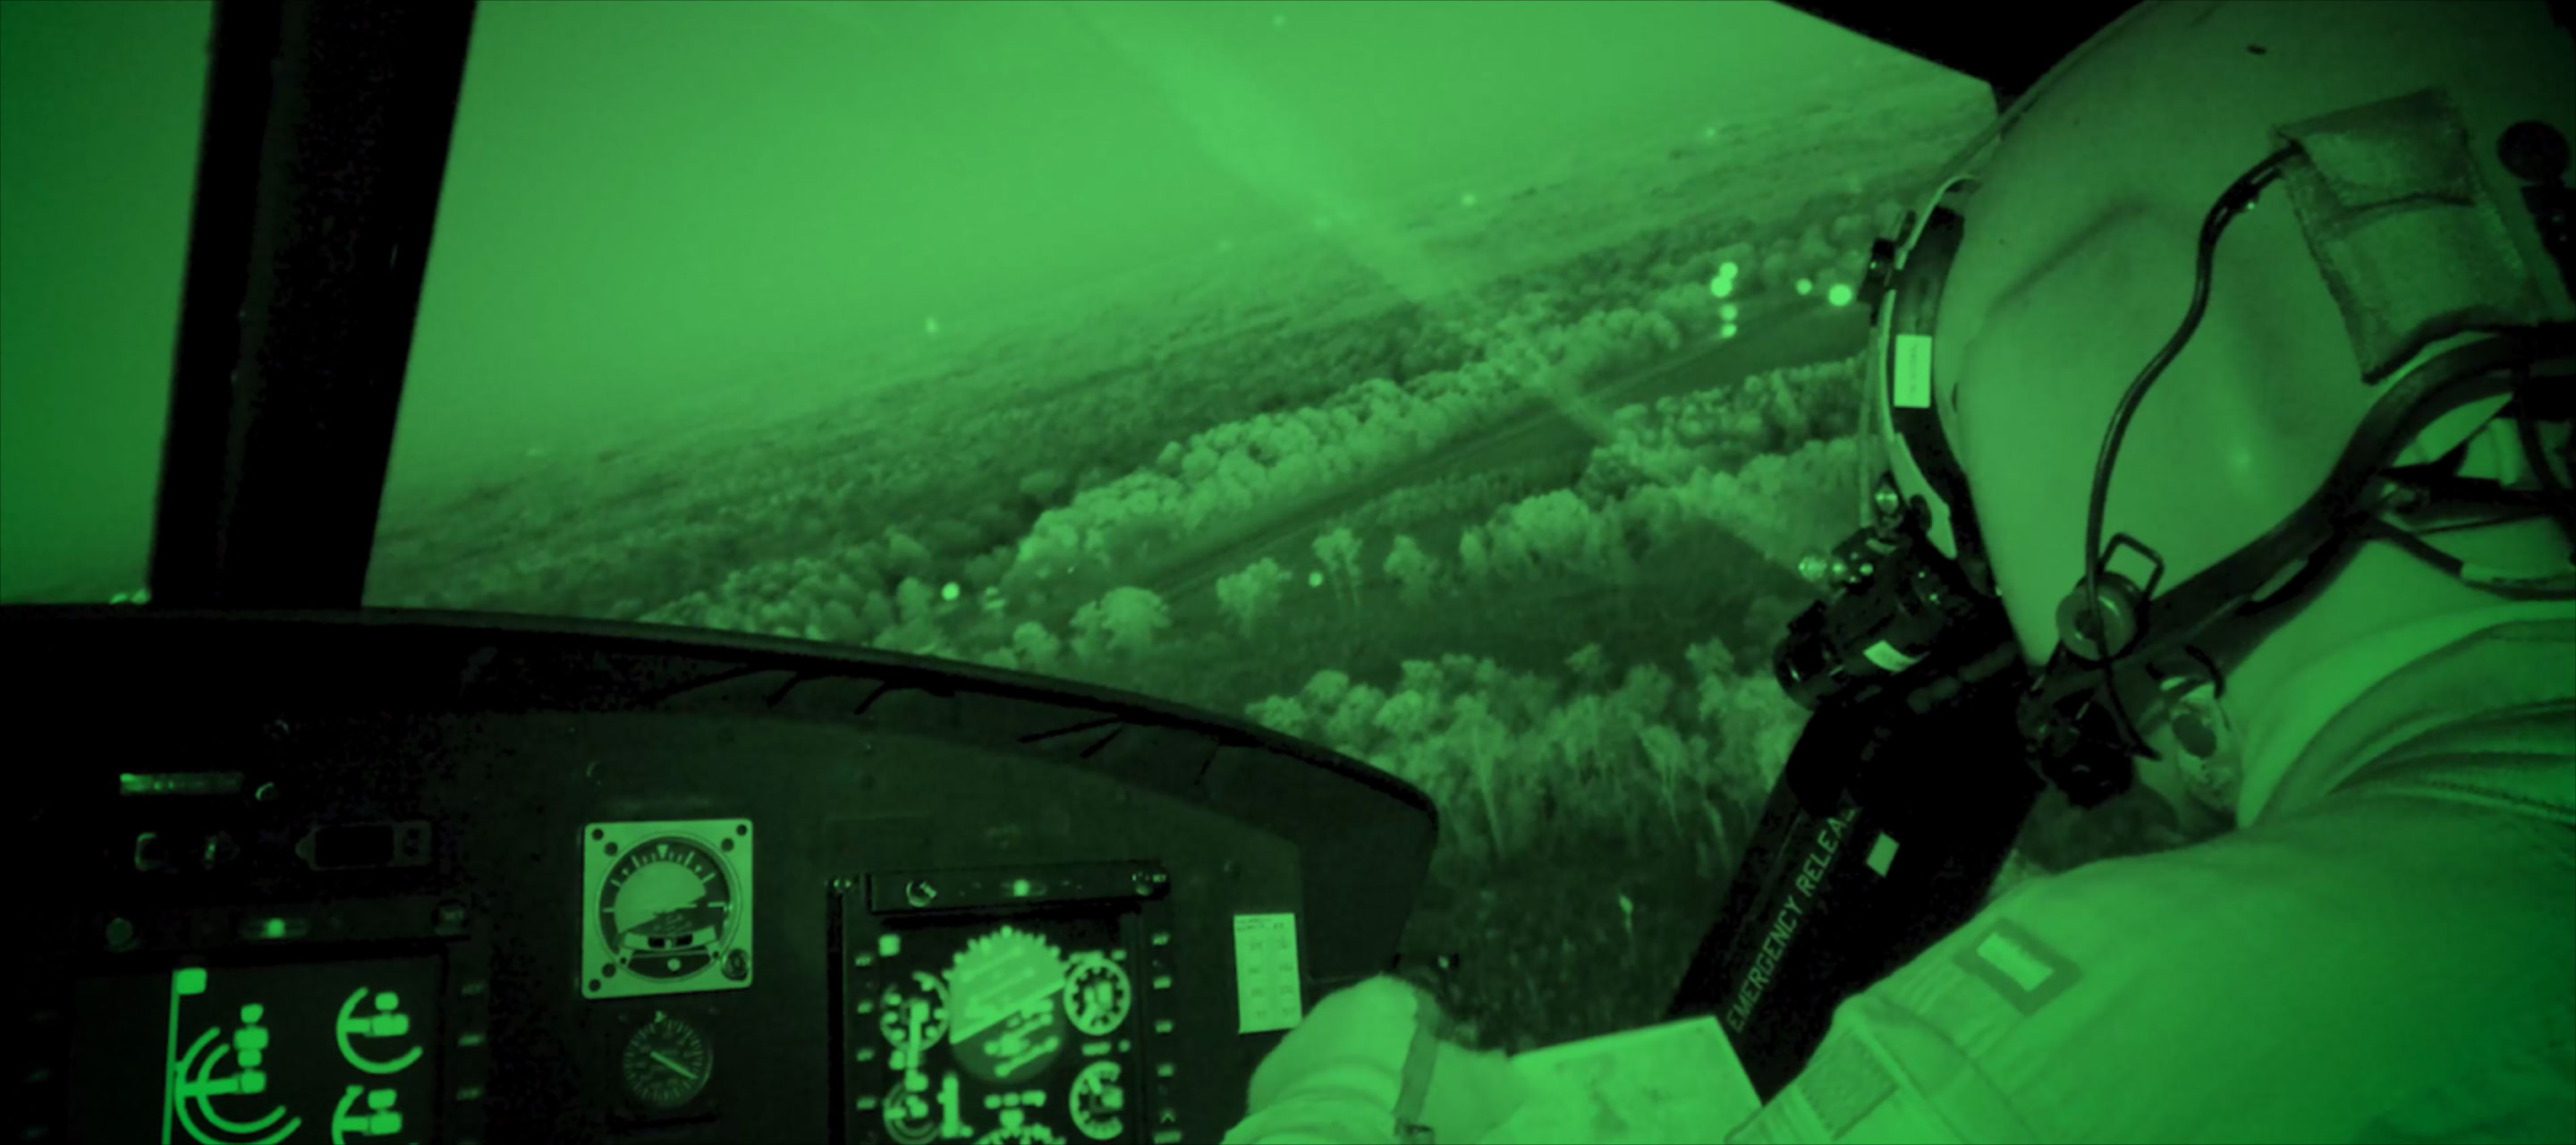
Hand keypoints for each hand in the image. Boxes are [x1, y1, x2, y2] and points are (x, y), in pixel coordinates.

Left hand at [1229, 977, 1527, 1144]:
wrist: (1337, 1141)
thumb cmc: (1416, 1106)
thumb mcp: (1477, 1092)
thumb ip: (1495, 1077)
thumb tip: (1503, 1072)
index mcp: (1386, 996)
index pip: (1421, 1014)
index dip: (1440, 1051)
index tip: (1449, 1087)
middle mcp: (1335, 1007)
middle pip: (1373, 1038)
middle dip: (1392, 1069)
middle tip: (1414, 1113)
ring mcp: (1296, 1044)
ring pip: (1334, 1066)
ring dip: (1352, 1089)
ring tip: (1374, 1127)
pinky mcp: (1267, 1084)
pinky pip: (1302, 1097)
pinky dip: (1320, 1112)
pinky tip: (1337, 1134)